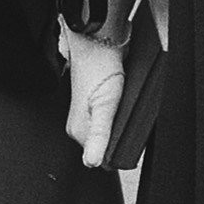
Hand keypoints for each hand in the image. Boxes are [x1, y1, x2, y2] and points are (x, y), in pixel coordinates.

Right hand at [62, 22, 128, 166]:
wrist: (100, 41)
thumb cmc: (100, 67)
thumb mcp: (105, 105)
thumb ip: (100, 134)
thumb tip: (92, 162)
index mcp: (77, 130)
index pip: (100, 159)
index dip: (116, 154)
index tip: (125, 139)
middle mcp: (80, 125)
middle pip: (104, 148)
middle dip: (119, 140)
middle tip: (125, 118)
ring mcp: (87, 115)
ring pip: (109, 135)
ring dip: (120, 127)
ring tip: (124, 109)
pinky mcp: (95, 106)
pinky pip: (110, 121)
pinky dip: (120, 117)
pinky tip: (123, 105)